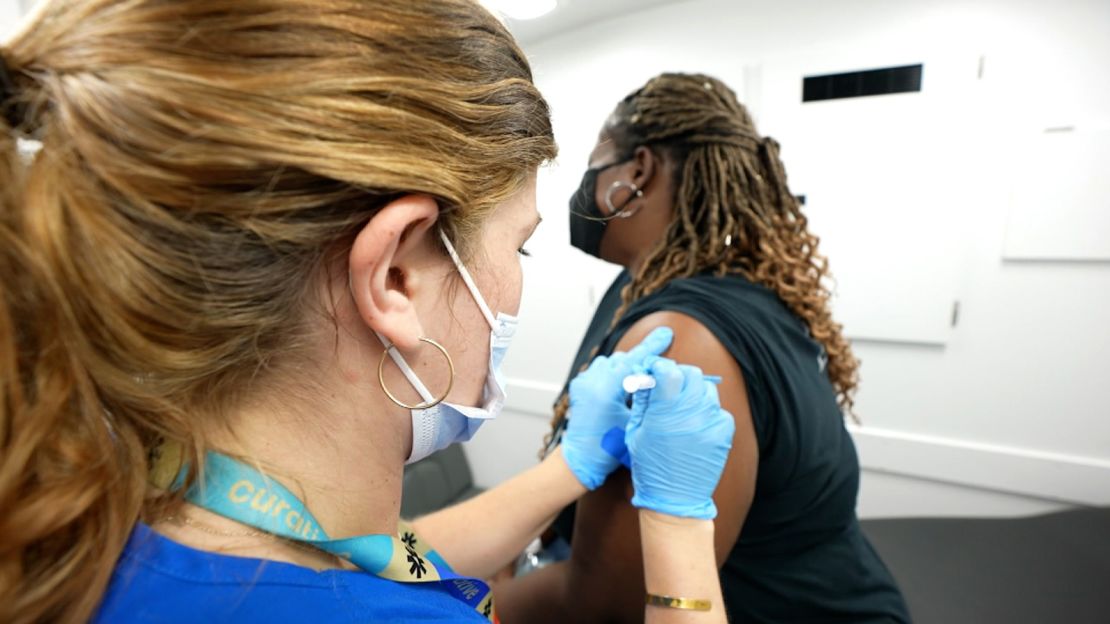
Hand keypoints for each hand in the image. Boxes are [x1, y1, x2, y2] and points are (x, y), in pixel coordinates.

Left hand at [562, 327, 673, 489]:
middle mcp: (592, 381)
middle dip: (641, 362)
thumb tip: (660, 378)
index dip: (653, 346)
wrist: (580, 460)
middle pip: (623, 359)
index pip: (634, 359)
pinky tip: (621, 388)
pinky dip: (613, 375)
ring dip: (625, 369)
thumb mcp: (634, 421)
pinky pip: (600, 371)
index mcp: (606, 389)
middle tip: (658, 370)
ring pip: (611, 363)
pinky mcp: (580, 386)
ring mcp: (583, 382)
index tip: (666, 333)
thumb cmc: (609, 447)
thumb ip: (646, 396)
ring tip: (638, 384)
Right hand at [626, 358, 734, 518]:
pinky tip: (694, 422)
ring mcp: (712, 422)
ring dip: (693, 390)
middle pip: (691, 373)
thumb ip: (643, 399)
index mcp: (665, 412)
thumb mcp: (636, 431)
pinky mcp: (725, 432)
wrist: (675, 499)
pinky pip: (717, 408)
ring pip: (706, 388)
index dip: (659, 366)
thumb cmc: (649, 465)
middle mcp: (692, 413)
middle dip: (678, 374)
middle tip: (668, 383)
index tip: (654, 368)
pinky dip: (705, 409)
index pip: (669, 371)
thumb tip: (645, 374)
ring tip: (681, 405)